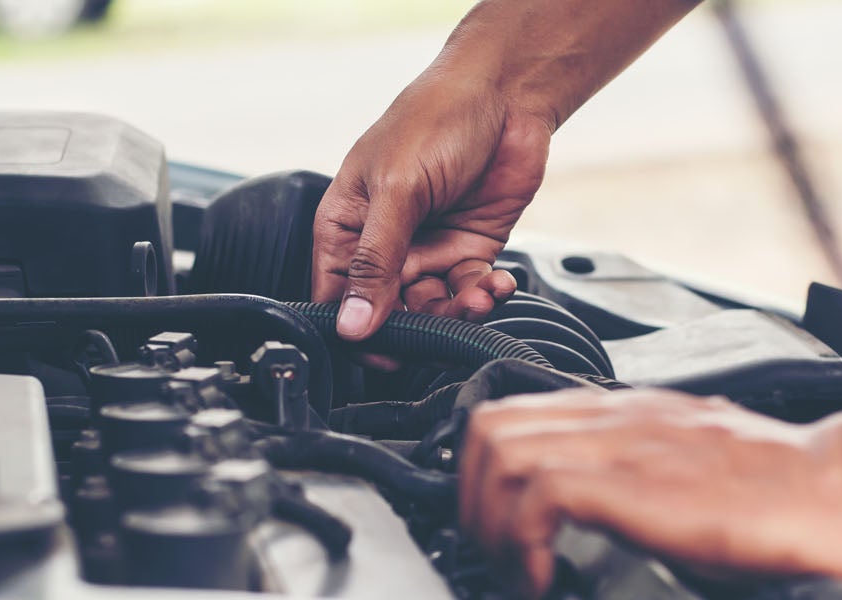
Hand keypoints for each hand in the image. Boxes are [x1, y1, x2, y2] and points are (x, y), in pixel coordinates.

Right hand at [310, 71, 545, 343]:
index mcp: (346, 225)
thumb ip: (375, 261)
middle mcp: (383, 243)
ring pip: (432, 309)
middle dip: (416, 325)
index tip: (381, 351)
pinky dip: (484, 297)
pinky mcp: (468, 249)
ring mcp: (427, 247)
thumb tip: (351, 324)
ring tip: (477, 298)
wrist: (505, 94)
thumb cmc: (435, 119)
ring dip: (456, 313)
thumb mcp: (397, 190)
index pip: (336, 296)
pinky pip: (469, 291)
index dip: (355, 329)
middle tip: (438, 327)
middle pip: (386, 311)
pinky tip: (496, 284)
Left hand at [460, 388, 841, 595]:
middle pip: (489, 424)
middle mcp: (619, 415)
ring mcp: (624, 443)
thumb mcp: (693, 473)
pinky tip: (543, 574)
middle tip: (495, 553)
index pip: (516, 414)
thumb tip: (595, 518)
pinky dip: (521, 538)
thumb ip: (640, 479)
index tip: (500, 533)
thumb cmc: (788, 492)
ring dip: (488, 520)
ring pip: (498, 449)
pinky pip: (537, 490)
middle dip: (470, 498)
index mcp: (631, 411)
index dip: (485, 477)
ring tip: (515, 567)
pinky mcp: (636, 480)